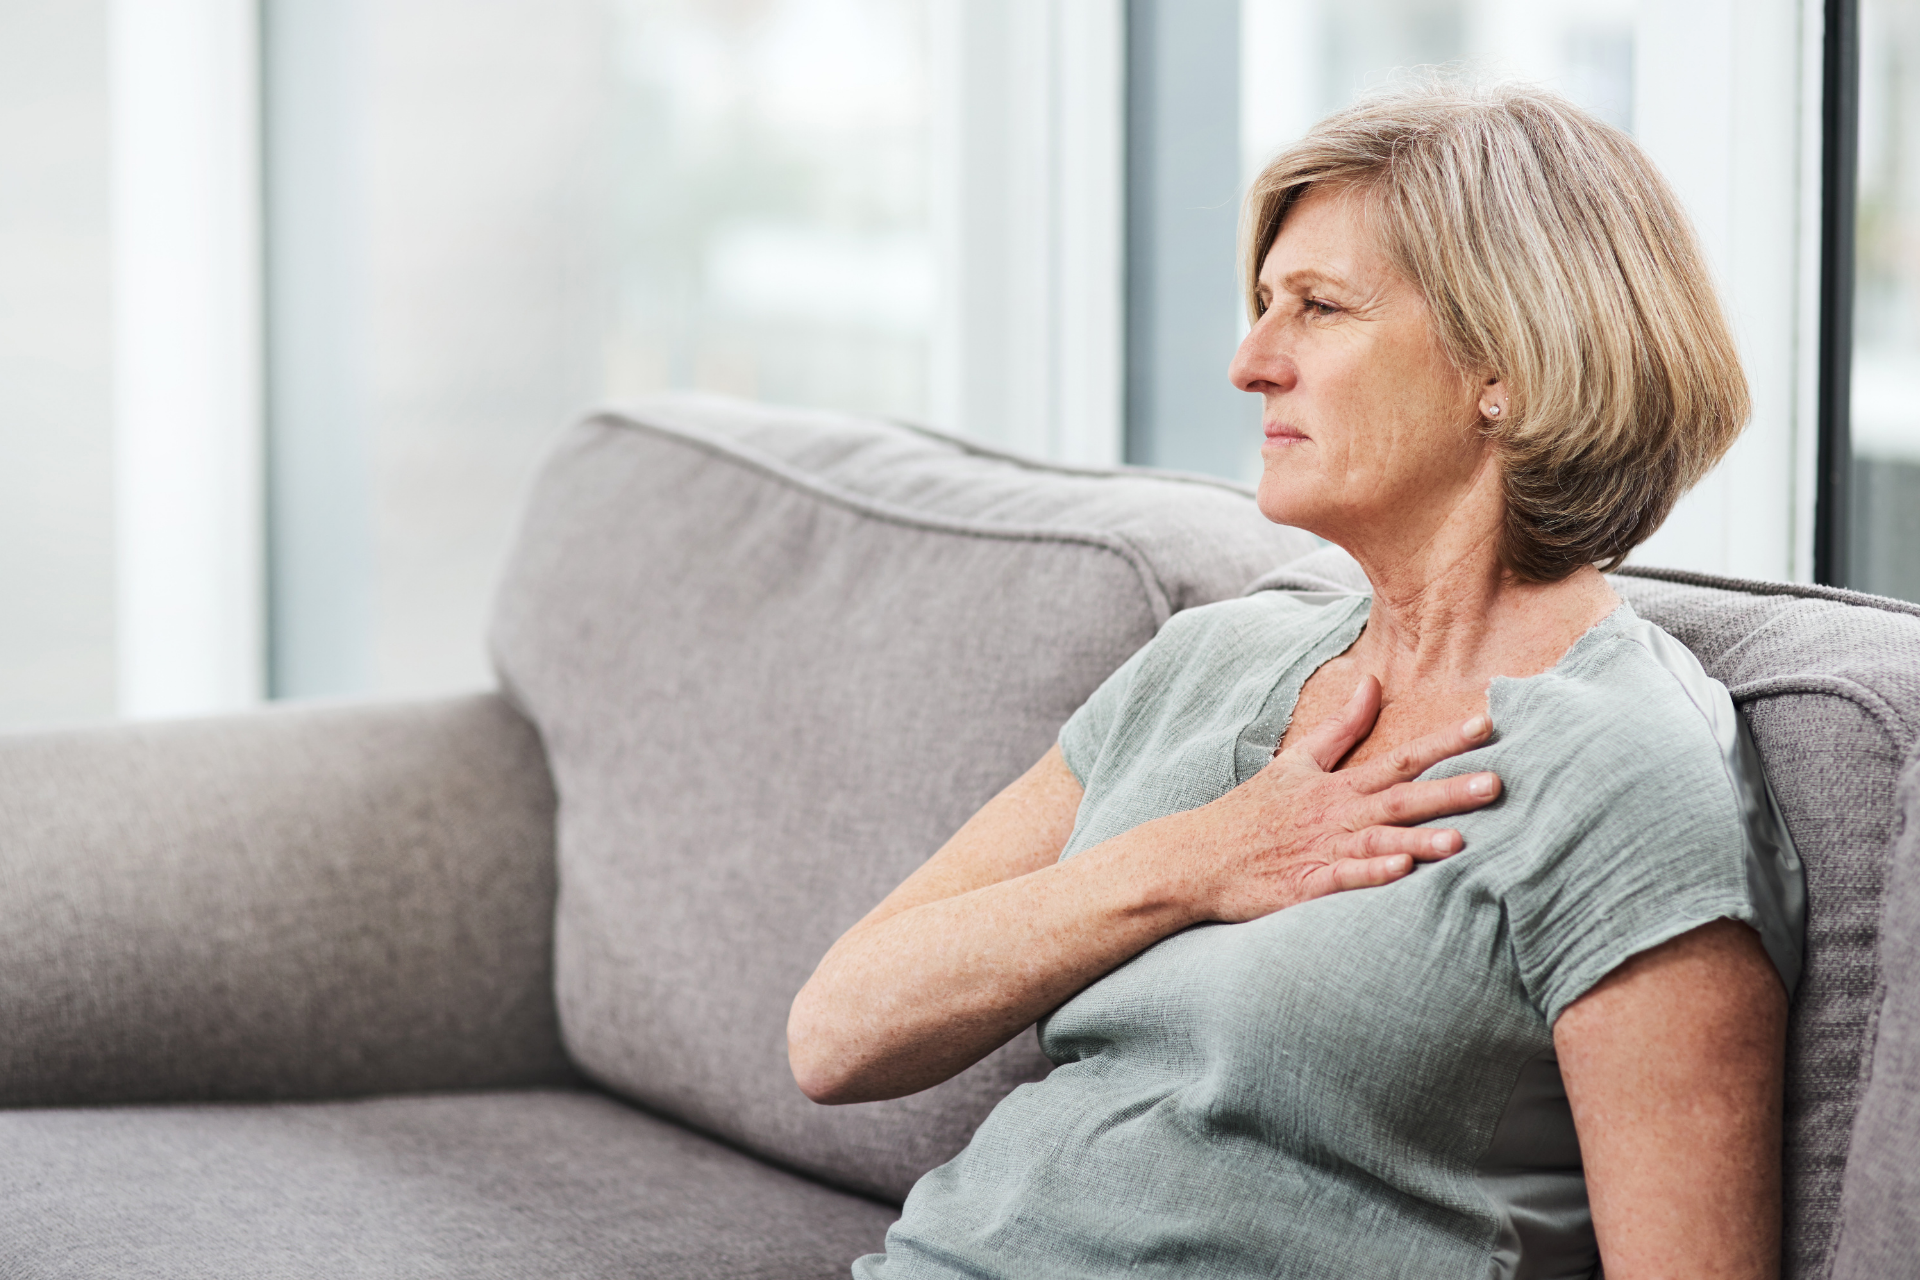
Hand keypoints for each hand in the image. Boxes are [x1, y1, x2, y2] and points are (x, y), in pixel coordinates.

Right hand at [1165, 675, 1500, 923]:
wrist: (1200, 856)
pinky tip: (1401, 871)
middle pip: (1400, 799)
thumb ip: (1342, 726)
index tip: (1486, 724)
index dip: (1443, 742)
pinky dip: (1371, 874)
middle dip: (1449, 791)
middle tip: (1497, 783)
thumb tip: (1373, 682)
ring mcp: (1322, 850)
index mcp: (1339, 786)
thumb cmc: (1252, 811)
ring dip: (1419, 839)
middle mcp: (1337, 815)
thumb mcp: (1296, 761)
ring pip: (1378, 841)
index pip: (1399, 758)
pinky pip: (1344, 879)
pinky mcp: (1306, 885)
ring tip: (1461, 840)